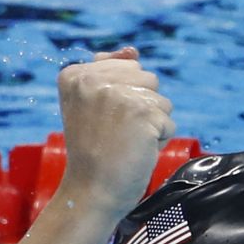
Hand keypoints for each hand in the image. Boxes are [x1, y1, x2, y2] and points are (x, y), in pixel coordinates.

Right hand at [54, 46, 176, 213]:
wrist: (91, 193)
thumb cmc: (94, 154)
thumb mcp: (91, 106)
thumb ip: (110, 73)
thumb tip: (133, 51)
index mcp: (74, 74)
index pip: (127, 66)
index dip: (125, 99)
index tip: (102, 123)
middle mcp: (92, 79)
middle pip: (147, 79)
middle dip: (142, 109)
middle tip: (116, 134)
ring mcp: (117, 95)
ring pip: (162, 101)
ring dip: (152, 126)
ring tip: (126, 143)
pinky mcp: (142, 113)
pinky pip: (169, 123)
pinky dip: (159, 142)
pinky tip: (136, 152)